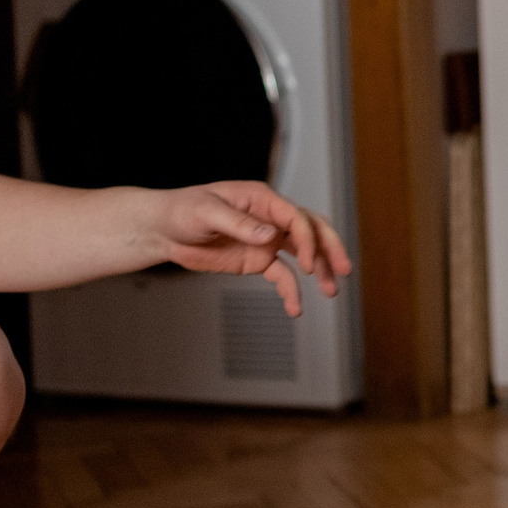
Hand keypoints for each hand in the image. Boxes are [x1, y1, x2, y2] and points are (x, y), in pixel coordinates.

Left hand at [154, 181, 352, 316]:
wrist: (164, 229)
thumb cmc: (181, 211)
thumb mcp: (206, 212)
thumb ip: (239, 223)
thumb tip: (270, 235)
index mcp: (261, 199)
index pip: (295, 216)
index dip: (306, 238)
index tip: (307, 263)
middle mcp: (270, 218)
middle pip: (311, 229)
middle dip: (330, 248)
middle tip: (344, 269)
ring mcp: (266, 240)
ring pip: (304, 252)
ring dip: (321, 269)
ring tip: (332, 291)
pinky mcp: (257, 260)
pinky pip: (282, 275)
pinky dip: (291, 290)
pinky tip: (295, 308)